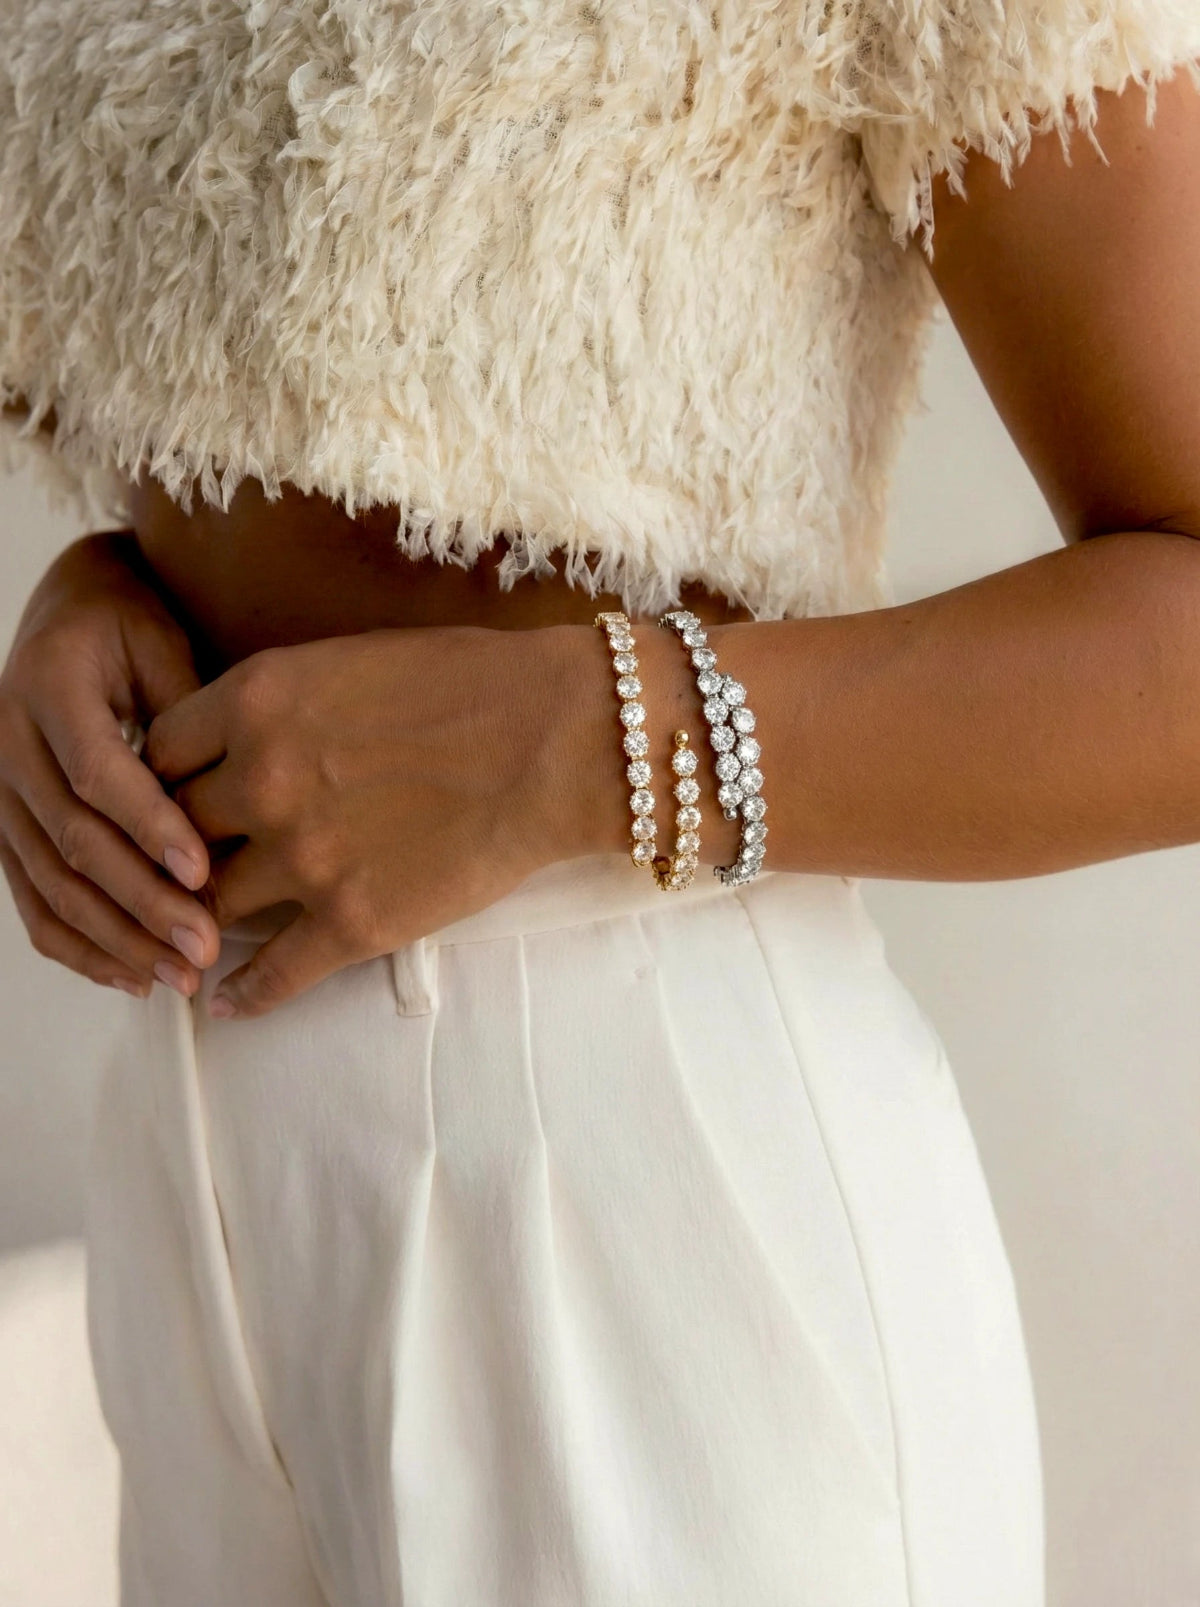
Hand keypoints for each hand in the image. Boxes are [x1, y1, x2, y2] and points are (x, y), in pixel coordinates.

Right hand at [0, 531, 221, 996]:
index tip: (203, 869)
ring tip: (179, 975)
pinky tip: (130, 976)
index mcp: (49, 688)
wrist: (71, 612)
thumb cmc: (131, 626)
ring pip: (51, 883)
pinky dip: (78, 946)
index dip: (149, 825)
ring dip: (116, 939)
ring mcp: (1, 793)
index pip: (97, 772)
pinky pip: (32, 901)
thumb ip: (189, 718)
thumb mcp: (162, 647)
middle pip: (73, 840)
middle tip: (203, 944)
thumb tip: (233, 803)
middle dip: (141, 902)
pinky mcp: (9, 830)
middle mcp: (9, 744)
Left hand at [143, 625, 597, 1017]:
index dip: (161, 777)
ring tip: (189, 940)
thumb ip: (279, 703)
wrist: (559, 739)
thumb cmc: (473, 682)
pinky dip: (245, 995)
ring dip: (200, 921)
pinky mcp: (353, 922)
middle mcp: (262, 779)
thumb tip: (244, 741)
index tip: (175, 796)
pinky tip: (227, 1005)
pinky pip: (273, 974)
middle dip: (173, 850)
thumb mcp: (348, 658)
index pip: (158, 751)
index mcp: (257, 700)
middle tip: (178, 868)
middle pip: (171, 832)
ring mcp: (304, 858)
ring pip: (209, 905)